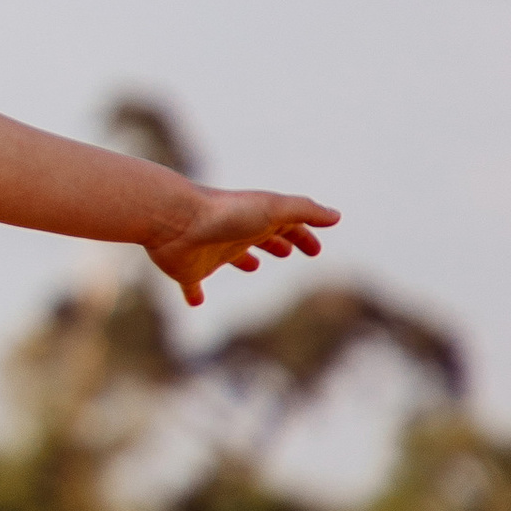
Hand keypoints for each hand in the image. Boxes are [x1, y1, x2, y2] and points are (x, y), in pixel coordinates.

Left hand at [145, 188, 339, 310]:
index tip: (315, 250)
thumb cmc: (227, 213)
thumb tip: (336, 216)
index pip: (286, 227)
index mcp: (256, 219)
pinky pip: (191, 284)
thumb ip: (304, 211)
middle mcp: (234, 233)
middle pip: (260, 238)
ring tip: (251, 266)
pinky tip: (195, 302)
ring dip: (242, 259)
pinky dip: (193, 293)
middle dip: (276, 242)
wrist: (174, 219)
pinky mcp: (188, 270)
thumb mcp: (273, 209)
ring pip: (229, 256)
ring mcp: (210, 251)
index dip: (303, 236)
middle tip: (288, 251)